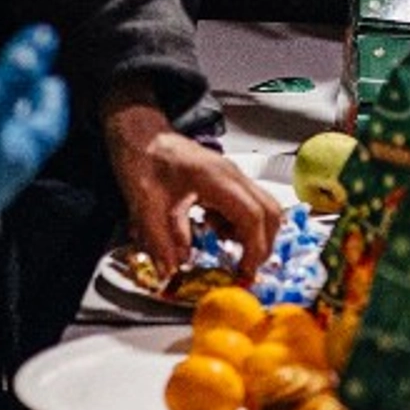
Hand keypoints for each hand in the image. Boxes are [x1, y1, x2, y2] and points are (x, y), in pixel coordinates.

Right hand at [0, 25, 68, 220]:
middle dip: (28, 108)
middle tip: (27, 87)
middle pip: (26, 136)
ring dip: (1, 124)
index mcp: (24, 155)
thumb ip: (16, 70)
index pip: (50, 125)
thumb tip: (45, 36)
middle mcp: (7, 175)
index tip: (53, 79)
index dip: (53, 100)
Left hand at [102, 87, 283, 277]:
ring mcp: (232, 177)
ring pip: (262, 209)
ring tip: (225, 246)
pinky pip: (246, 206)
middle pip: (269, 212)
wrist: (140, 136)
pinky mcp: (226, 181)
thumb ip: (162, 240)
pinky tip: (213, 228)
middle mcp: (232, 176)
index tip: (244, 273)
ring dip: (251, 234)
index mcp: (217, 179)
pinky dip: (238, 225)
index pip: (253, 217)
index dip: (254, 249)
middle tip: (245, 269)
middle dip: (262, 245)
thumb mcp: (146, 205)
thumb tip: (172, 270)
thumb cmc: (144, 159)